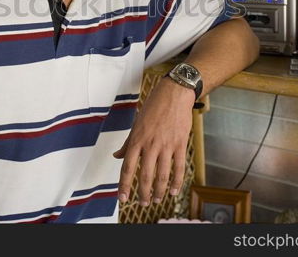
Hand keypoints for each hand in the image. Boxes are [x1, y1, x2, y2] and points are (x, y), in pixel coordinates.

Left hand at [113, 77, 194, 205]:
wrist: (174, 94)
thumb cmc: (153, 107)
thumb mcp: (136, 124)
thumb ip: (128, 143)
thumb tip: (116, 156)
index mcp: (137, 139)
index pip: (127, 168)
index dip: (124, 185)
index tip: (122, 198)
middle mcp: (150, 144)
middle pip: (145, 175)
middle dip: (143, 193)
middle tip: (142, 203)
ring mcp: (166, 145)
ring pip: (162, 175)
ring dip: (159, 191)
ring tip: (157, 200)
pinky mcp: (180, 144)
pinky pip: (179, 167)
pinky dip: (177, 182)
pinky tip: (174, 191)